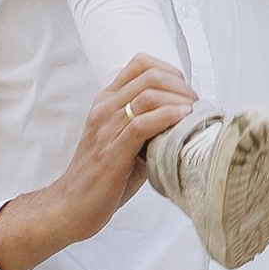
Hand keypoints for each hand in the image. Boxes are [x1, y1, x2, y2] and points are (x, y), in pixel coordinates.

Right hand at [0, 56, 199, 269]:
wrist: (72, 205)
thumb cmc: (102, 177)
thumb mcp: (124, 141)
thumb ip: (147, 125)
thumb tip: (185, 119)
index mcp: (105, 102)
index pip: (139, 64)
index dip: (170, 71)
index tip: (185, 91)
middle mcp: (104, 109)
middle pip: (149, 75)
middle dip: (180, 86)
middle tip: (196, 104)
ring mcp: (106, 128)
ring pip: (148, 95)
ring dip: (179, 101)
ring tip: (194, 114)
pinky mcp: (112, 151)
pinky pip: (142, 124)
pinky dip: (168, 118)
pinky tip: (183, 122)